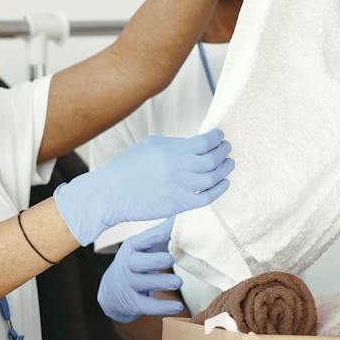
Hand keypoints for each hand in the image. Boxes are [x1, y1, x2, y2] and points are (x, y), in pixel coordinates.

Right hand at [55, 130, 233, 244]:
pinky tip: (223, 183)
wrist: (110, 193)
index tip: (220, 135)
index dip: (218, 137)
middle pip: (213, 159)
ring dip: (225, 169)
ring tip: (228, 164)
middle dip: (224, 151)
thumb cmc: (126, 167)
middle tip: (226, 149)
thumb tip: (194, 144)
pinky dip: (219, 190)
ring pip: (213, 177)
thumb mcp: (148, 146)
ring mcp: (179, 187)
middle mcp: (178, 168)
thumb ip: (173, 144)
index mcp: (171, 150)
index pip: (206, 141)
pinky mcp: (178, 204)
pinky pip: (207, 197)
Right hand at [97, 220, 184, 322]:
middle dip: (154, 260)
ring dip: (162, 282)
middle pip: (137, 263)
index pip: (139, 242)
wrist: (112, 292)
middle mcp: (128, 266)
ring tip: (177, 282)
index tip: (164, 233)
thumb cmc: (136, 263)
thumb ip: (161, 232)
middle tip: (169, 259)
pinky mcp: (135, 304)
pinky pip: (149, 306)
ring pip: (144, 284)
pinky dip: (163, 307)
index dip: (151, 238)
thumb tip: (181, 213)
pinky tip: (178, 307)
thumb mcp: (143, 247)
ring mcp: (130, 286)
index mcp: (132, 249)